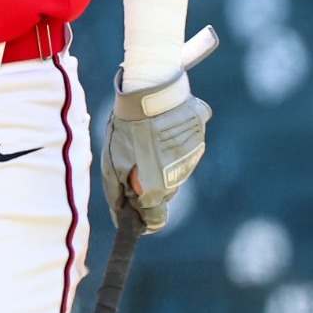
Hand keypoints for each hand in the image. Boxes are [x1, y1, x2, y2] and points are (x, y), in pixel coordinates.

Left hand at [101, 27, 215, 232]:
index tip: (135, 215)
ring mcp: (192, 158)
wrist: (149, 92)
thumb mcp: (112, 162)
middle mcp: (178, 178)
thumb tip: (120, 216)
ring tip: (145, 139)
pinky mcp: (200, 139)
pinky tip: (161, 127)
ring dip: (161, 162)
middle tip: (132, 161)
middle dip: (149, 185)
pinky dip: (174, 144)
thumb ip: (117, 193)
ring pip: (175, 171)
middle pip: (164, 193)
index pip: (156, 220)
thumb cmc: (125, 128)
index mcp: (156, 187)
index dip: (144, 219)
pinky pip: (186, 149)